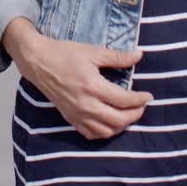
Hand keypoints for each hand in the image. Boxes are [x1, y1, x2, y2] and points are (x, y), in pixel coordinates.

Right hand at [9, 27, 153, 140]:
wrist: (38, 62)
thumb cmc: (64, 53)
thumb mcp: (92, 51)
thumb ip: (117, 56)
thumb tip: (139, 56)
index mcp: (92, 86)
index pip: (124, 100)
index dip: (140, 100)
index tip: (148, 96)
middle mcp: (85, 104)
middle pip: (118, 120)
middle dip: (135, 115)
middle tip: (141, 106)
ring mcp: (77, 114)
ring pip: (106, 131)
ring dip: (121, 126)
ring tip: (128, 114)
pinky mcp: (70, 118)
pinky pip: (90, 134)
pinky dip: (104, 132)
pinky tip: (110, 122)